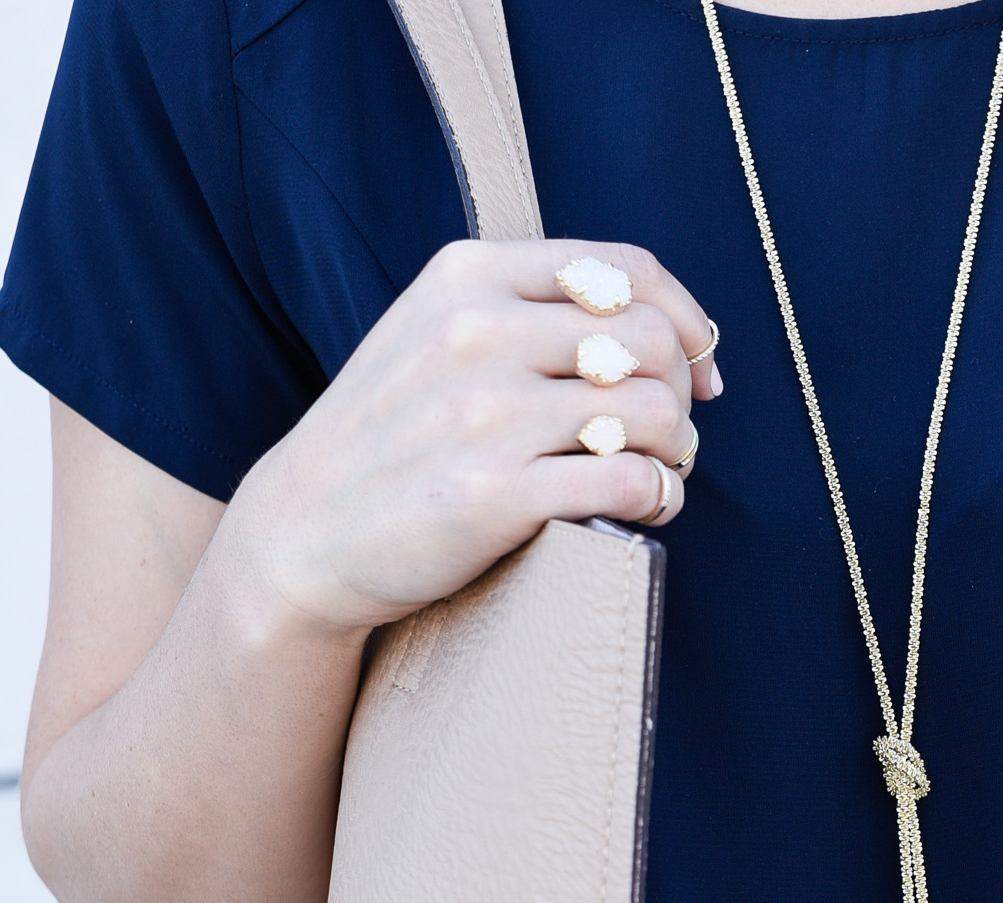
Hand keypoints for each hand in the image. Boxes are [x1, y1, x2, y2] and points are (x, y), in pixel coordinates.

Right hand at [221, 238, 718, 640]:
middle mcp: (478, 333)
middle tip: (672, 440)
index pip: (625, 270)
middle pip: (651, 341)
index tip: (699, 370)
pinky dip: (660, 498)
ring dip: (679, 453)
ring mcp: (486, 415)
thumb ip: (525, 311)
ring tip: (661, 477)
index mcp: (469, 277)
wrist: (302, 532)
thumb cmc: (390, 439)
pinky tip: (647, 510)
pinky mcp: (496, 495)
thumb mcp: (434, 334)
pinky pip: (630, 482)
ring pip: (651, 411)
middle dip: (682, 394)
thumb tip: (658, 326)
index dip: (686, 321)